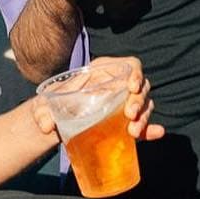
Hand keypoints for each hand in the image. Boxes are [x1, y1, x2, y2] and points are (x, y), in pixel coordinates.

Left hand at [29, 57, 165, 145]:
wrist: (53, 125)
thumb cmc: (53, 105)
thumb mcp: (47, 102)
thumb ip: (42, 110)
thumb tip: (46, 125)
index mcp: (104, 72)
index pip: (131, 65)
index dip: (137, 73)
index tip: (132, 87)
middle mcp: (118, 86)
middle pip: (141, 88)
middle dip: (139, 101)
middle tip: (129, 115)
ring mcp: (122, 105)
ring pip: (144, 107)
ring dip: (145, 118)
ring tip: (133, 132)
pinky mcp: (124, 125)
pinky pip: (143, 125)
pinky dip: (151, 129)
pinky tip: (157, 134)